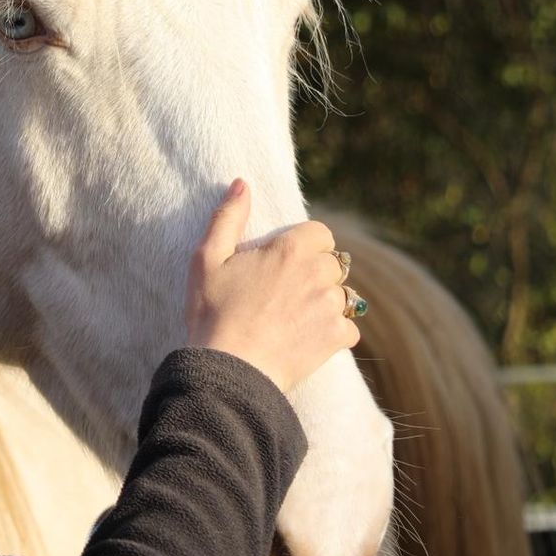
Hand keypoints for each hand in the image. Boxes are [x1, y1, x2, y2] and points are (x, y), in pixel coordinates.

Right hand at [184, 180, 359, 392]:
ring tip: (292, 318)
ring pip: (341, 295)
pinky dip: (333, 333)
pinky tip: (305, 338)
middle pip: (332, 264)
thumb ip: (227, 217)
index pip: (321, 233)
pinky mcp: (336, 338)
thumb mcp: (206, 259)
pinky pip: (348, 328)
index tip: (283, 263)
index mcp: (290, 249)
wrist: (228, 371)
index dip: (304, 245)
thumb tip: (242, 184)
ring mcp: (330, 307)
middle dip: (314, 273)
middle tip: (283, 293)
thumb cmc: (212, 313)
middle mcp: (318, 274)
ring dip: (324, 302)